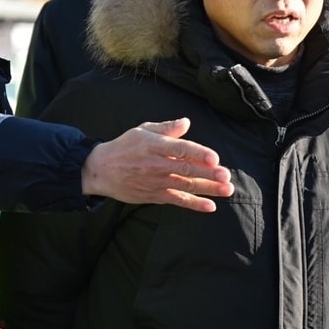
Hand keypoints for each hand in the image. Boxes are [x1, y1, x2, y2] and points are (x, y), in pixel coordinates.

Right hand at [80, 118, 233, 211]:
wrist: (101, 170)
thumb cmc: (125, 147)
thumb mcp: (143, 130)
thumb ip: (167, 128)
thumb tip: (187, 122)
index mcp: (154, 145)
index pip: (180, 149)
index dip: (198, 153)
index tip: (214, 158)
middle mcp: (156, 164)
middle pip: (186, 169)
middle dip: (208, 174)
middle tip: (226, 175)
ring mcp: (156, 182)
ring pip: (186, 186)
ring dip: (208, 188)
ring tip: (227, 189)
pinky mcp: (155, 196)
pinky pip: (177, 201)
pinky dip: (194, 204)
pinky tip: (211, 206)